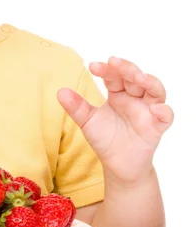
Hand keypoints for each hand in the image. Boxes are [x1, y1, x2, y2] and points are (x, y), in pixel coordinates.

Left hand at [57, 56, 173, 184]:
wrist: (118, 164)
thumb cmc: (105, 138)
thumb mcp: (87, 121)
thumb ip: (76, 107)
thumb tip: (60, 92)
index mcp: (118, 94)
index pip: (114, 76)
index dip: (106, 69)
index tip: (93, 66)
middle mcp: (134, 98)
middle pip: (135, 77)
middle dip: (127, 68)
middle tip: (115, 62)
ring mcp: (147, 111)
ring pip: (155, 91)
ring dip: (149, 82)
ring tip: (139, 77)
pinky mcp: (156, 127)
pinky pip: (166, 117)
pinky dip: (164, 111)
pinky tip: (156, 109)